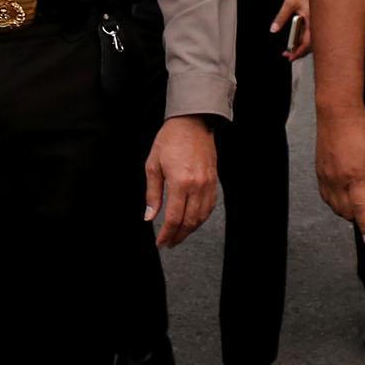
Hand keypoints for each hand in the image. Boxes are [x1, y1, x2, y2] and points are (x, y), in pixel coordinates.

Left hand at [145, 115, 219, 246]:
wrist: (192, 122)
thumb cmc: (170, 140)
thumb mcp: (153, 165)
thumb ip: (152, 194)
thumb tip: (149, 216)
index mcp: (180, 183)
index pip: (174, 218)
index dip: (166, 234)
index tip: (160, 242)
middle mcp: (197, 186)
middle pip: (189, 222)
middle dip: (178, 236)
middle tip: (169, 243)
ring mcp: (208, 184)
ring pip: (202, 217)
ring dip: (190, 230)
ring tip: (179, 235)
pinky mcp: (214, 181)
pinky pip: (210, 206)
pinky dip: (201, 218)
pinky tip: (192, 221)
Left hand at [272, 0, 311, 61]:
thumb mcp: (289, 4)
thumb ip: (281, 17)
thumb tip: (274, 29)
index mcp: (312, 22)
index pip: (308, 42)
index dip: (299, 51)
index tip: (291, 57)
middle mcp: (316, 26)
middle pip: (310, 45)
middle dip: (299, 52)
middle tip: (288, 56)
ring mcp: (316, 26)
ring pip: (311, 43)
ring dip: (301, 48)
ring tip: (289, 51)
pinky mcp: (314, 26)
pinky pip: (310, 38)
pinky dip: (303, 42)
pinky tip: (296, 43)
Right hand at [314, 102, 364, 243]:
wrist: (337, 115)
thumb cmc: (362, 132)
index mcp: (354, 177)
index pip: (360, 209)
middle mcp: (337, 181)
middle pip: (347, 212)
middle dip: (362, 220)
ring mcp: (326, 178)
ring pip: (336, 207)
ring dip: (350, 214)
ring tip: (364, 210)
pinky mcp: (320, 174)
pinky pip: (328, 198)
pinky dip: (338, 205)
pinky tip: (348, 200)